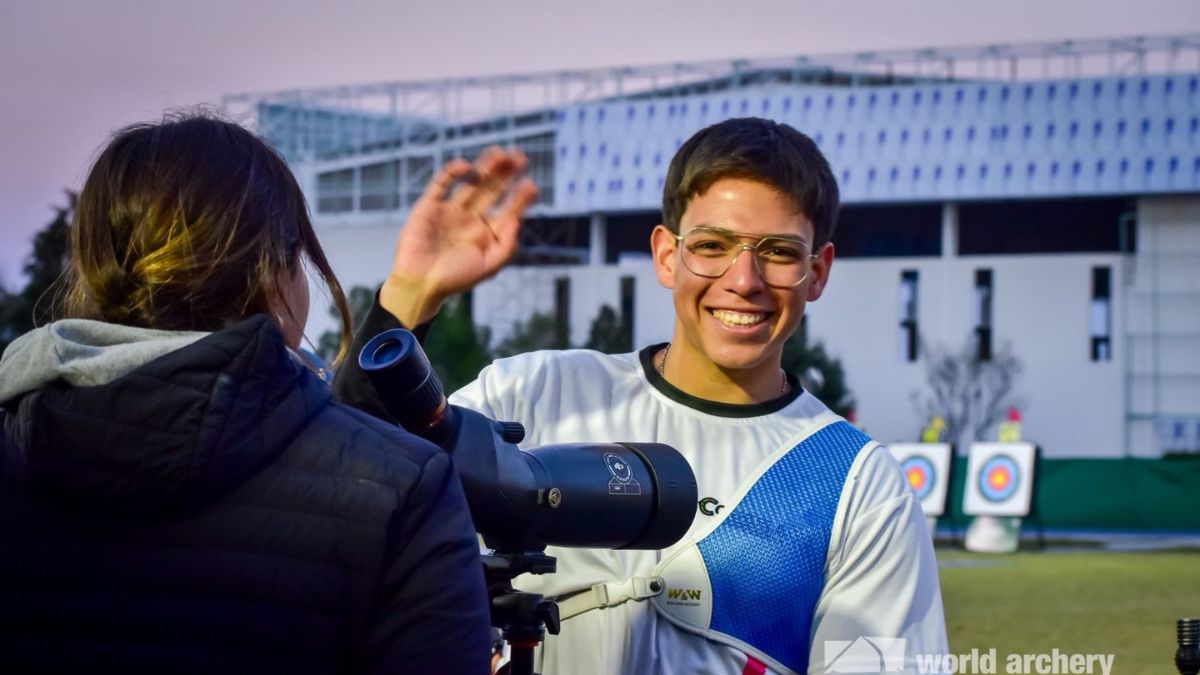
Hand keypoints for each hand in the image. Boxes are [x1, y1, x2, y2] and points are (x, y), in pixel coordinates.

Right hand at [382, 146, 537, 325]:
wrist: (419, 284)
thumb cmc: (454, 279)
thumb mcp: (488, 266)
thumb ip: (506, 245)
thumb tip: (518, 219)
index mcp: (487, 233)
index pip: (508, 209)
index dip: (521, 197)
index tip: (532, 186)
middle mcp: (471, 218)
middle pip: (493, 190)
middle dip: (506, 174)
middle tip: (520, 156)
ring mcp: (451, 210)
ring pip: (472, 182)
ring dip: (486, 167)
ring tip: (501, 153)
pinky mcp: (429, 205)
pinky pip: (442, 184)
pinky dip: (453, 173)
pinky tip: (467, 167)